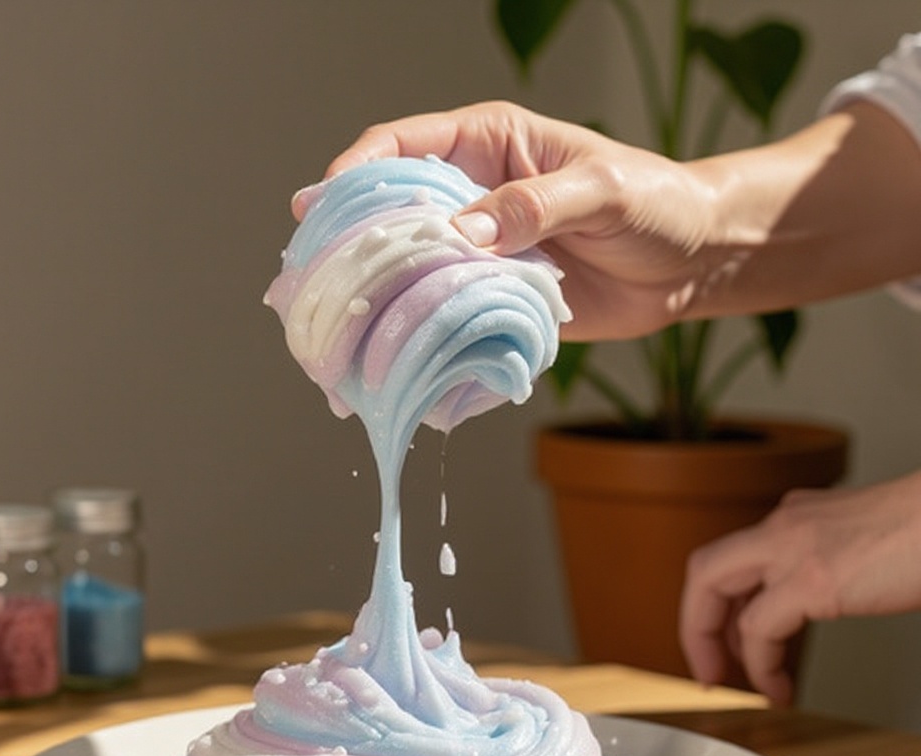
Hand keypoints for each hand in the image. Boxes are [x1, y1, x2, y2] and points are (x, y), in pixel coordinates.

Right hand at [295, 101, 719, 340]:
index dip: (354, 174)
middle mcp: (472, 197)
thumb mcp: (602, 191)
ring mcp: (480, 252)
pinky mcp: (493, 298)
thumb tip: (460, 237)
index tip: (320, 206)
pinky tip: (395, 354)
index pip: (401, 148)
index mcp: (487, 146)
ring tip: (343, 327)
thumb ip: (532, 206)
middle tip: (316, 279)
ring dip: (379, 296)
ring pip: (411, 270)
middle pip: (391, 214)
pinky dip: (421, 332)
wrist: (693, 264)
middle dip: (351, 242)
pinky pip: (446, 313)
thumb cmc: (656, 204)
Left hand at [679, 471, 920, 703]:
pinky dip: (760, 663)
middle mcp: (785, 526)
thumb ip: (834, 566)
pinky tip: (778, 687)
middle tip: (708, 666)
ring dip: (715, 644)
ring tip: (738, 684)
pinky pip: (760, 627)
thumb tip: (829, 600)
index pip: (734, 559)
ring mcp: (794, 547)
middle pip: (706, 569)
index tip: (726, 637)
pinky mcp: (813, 578)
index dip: (719, 602)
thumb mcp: (863, 545)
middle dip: (697, 622)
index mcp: (798, 517)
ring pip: (713, 588)